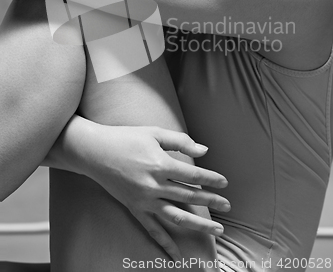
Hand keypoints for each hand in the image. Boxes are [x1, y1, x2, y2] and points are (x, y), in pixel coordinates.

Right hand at [84, 125, 229, 260]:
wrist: (95, 152)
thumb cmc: (126, 138)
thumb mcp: (154, 132)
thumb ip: (180, 141)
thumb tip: (204, 150)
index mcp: (160, 164)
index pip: (193, 175)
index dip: (211, 179)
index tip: (224, 182)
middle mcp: (154, 186)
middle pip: (189, 196)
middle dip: (211, 201)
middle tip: (228, 206)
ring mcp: (144, 200)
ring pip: (176, 216)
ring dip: (198, 224)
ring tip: (216, 229)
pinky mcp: (134, 208)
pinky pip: (152, 229)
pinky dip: (165, 243)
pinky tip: (177, 255)